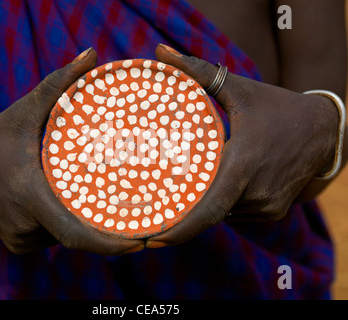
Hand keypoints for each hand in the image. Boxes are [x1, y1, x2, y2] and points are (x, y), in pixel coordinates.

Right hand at [0, 48, 143, 254]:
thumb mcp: (25, 110)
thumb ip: (59, 84)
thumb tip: (92, 54)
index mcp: (30, 196)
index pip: (75, 233)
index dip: (108, 244)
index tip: (139, 243)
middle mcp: (26, 225)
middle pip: (76, 234)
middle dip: (104, 228)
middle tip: (134, 214)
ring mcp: (20, 239)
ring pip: (64, 236)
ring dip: (82, 221)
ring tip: (104, 203)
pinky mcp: (17, 245)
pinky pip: (52, 237)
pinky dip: (65, 224)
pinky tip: (72, 205)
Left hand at [146, 44, 338, 247]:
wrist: (324, 130)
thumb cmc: (276, 107)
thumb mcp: (238, 89)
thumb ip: (197, 73)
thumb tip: (161, 52)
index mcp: (244, 164)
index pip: (208, 207)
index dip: (180, 229)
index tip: (152, 240)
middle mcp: (256, 192)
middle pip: (209, 214)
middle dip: (180, 223)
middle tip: (149, 224)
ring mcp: (267, 206)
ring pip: (222, 213)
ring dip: (203, 208)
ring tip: (176, 201)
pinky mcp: (273, 211)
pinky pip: (237, 212)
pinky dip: (221, 204)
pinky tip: (209, 192)